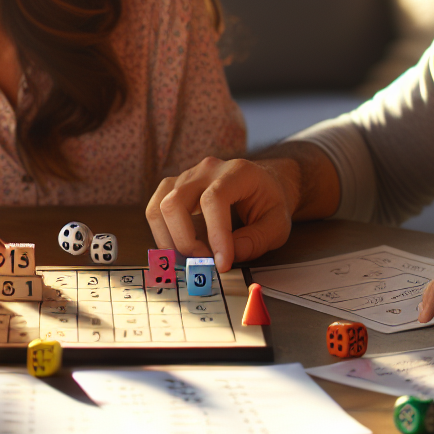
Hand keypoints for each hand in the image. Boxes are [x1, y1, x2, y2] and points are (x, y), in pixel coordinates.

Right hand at [146, 156, 298, 271]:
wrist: (263, 183)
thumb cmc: (270, 202)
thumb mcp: (278, 225)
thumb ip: (256, 241)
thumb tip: (226, 257)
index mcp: (237, 172)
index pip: (214, 199)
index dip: (215, 235)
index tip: (222, 264)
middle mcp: (206, 170)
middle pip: (175, 201)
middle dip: (185, 240)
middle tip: (204, 263)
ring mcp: (186, 177)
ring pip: (158, 207)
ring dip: (168, 240)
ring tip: (190, 259)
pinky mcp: (174, 188)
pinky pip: (155, 210)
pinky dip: (163, 235)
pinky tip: (181, 248)